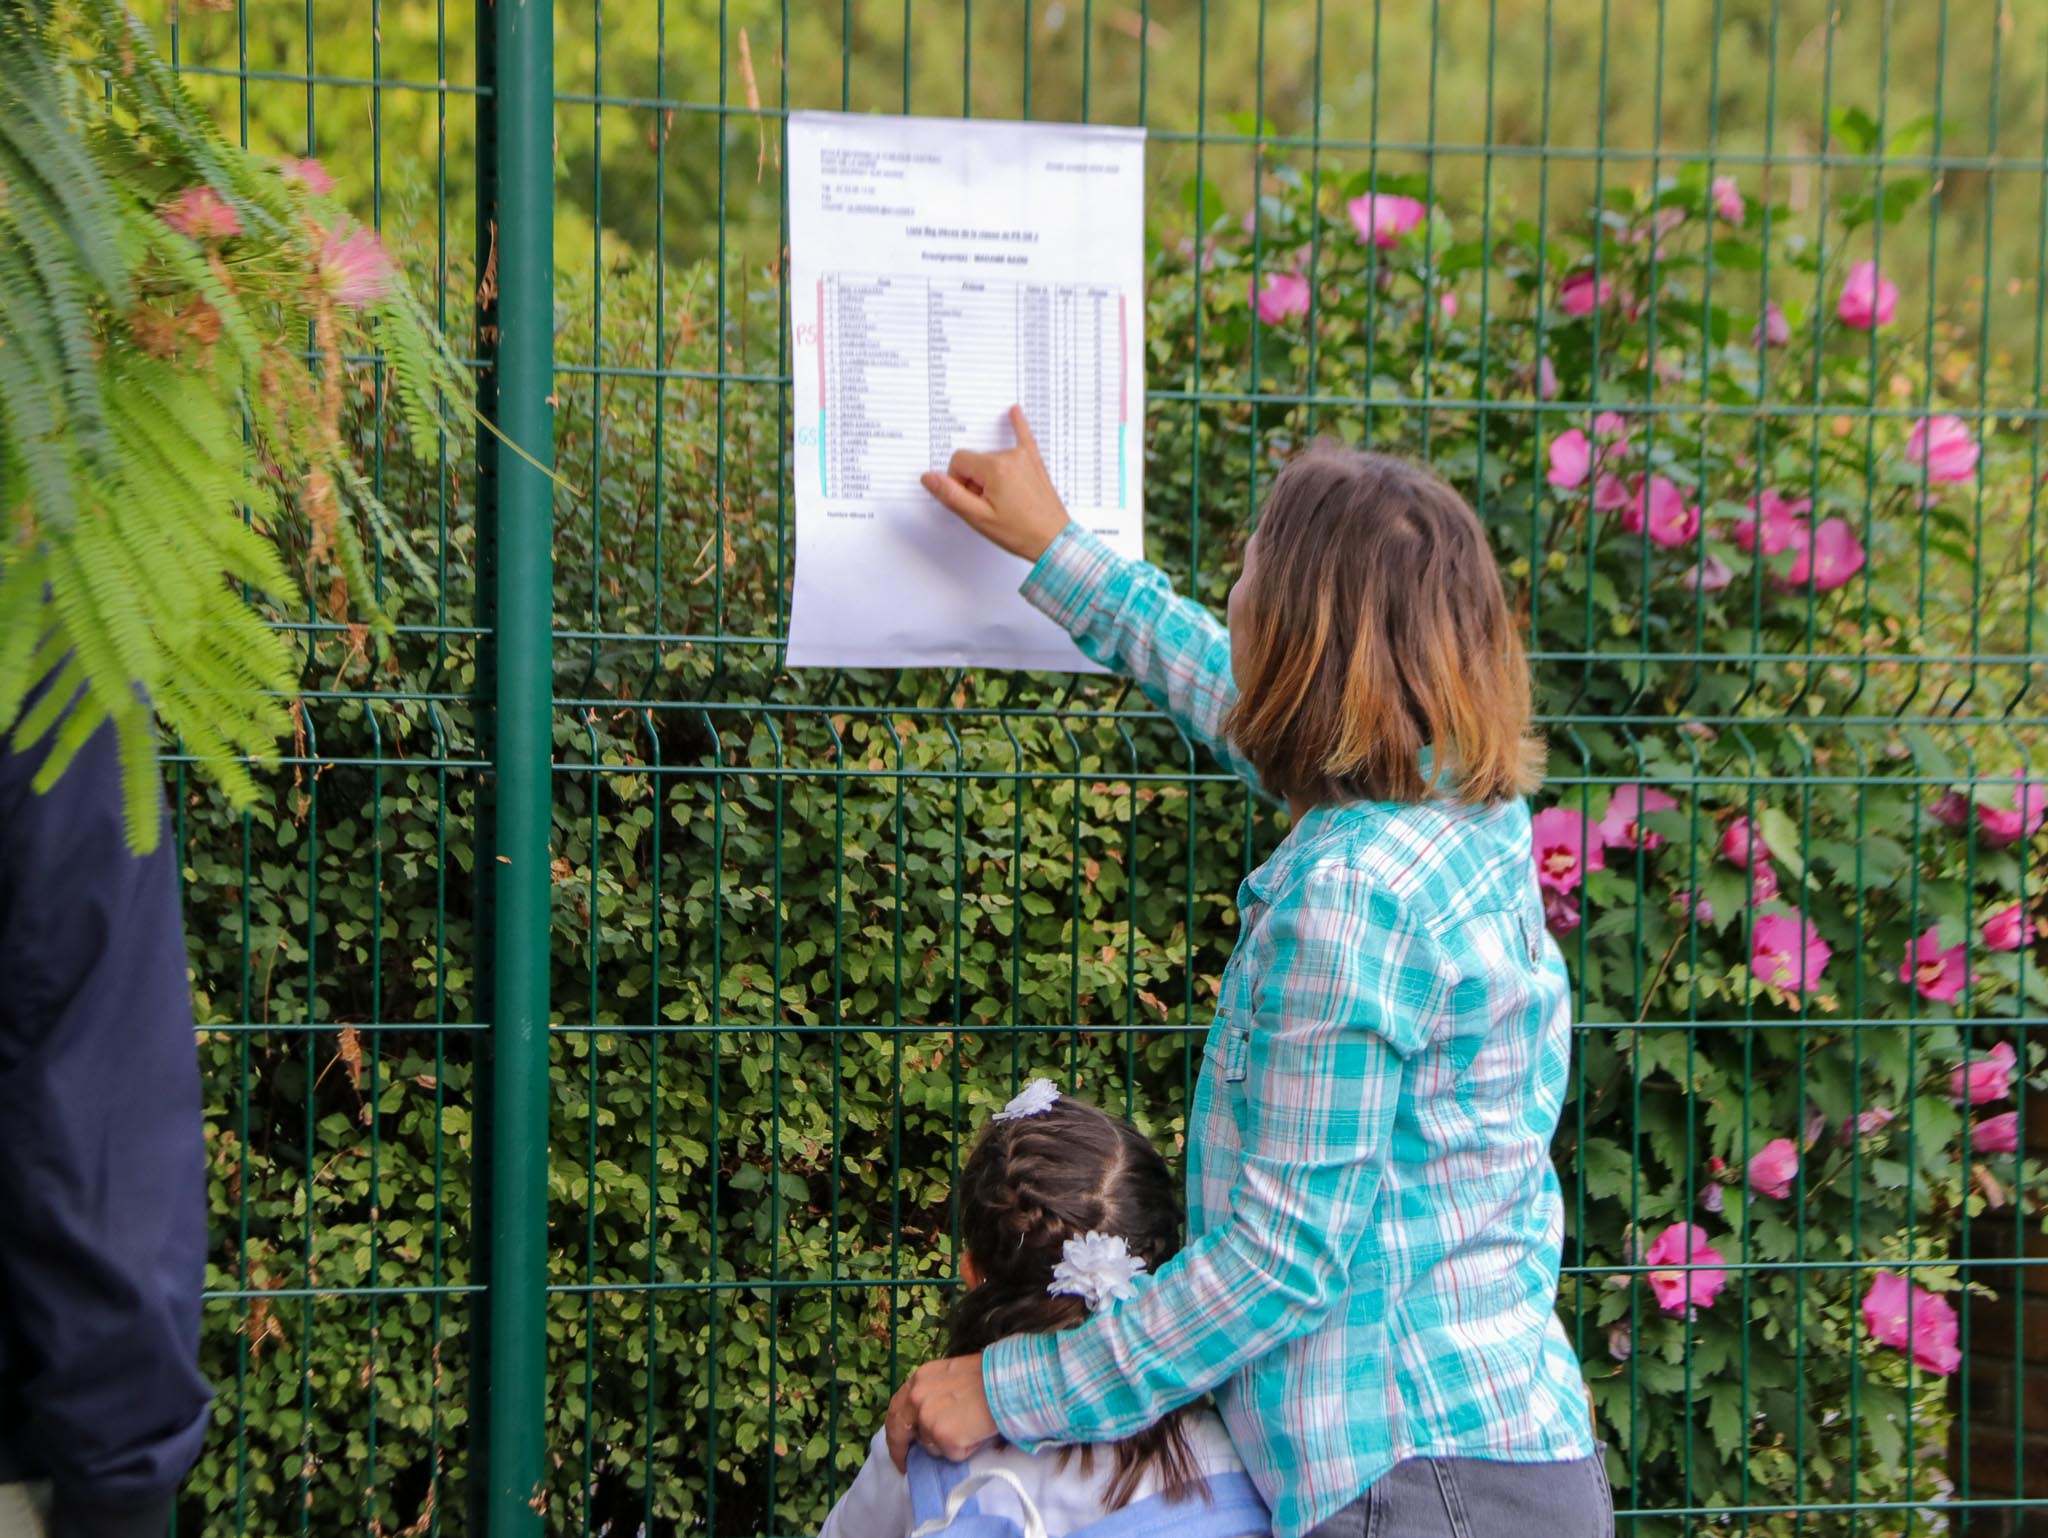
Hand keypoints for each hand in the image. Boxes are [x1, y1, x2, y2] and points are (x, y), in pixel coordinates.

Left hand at [884, 1352, 997, 1470]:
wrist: (1008, 1383)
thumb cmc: (988, 1378)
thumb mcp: (951, 1376)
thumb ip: (932, 1394)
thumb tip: (925, 1421)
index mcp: (919, 1378)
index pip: (897, 1408)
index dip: (897, 1428)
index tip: (900, 1444)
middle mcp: (917, 1396)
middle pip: (899, 1430)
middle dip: (900, 1450)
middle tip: (905, 1463)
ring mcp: (928, 1417)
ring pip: (930, 1445)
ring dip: (946, 1444)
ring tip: (970, 1430)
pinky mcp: (942, 1435)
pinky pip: (950, 1454)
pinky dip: (964, 1449)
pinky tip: (977, 1434)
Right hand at [920, 406, 1071, 562]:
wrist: (1053, 540)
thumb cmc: (1020, 532)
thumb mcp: (979, 518)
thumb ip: (951, 495)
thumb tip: (929, 477)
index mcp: (995, 468)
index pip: (958, 461)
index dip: (957, 481)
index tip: (969, 499)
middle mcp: (1010, 456)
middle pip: (975, 460)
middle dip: (974, 481)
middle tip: (988, 505)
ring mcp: (1024, 457)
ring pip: (991, 458)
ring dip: (990, 476)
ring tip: (1004, 501)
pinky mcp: (1034, 462)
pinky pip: (1024, 437)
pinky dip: (1018, 425)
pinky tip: (1014, 411)